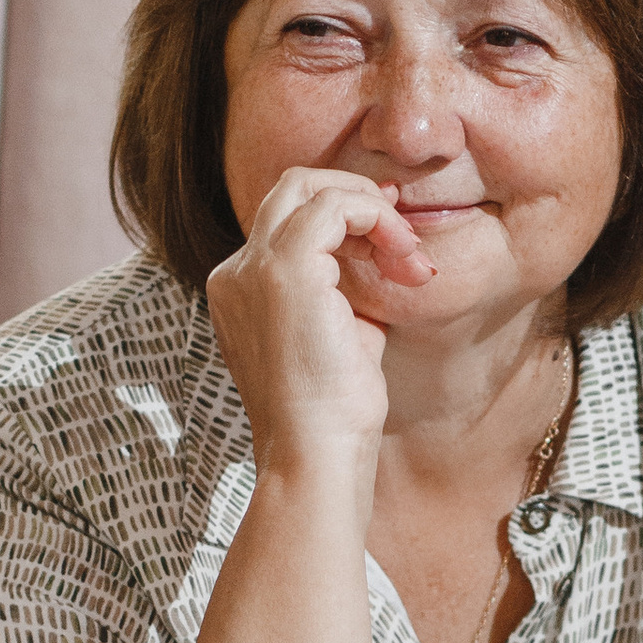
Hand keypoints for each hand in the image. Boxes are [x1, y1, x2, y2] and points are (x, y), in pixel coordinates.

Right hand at [205, 167, 433, 474]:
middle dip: (354, 198)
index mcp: (239, 290)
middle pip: (290, 190)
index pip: (287, 222)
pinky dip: (374, 216)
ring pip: (308, 187)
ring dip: (370, 208)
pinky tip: (400, 253)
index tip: (393, 236)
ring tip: (407, 254)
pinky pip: (332, 206)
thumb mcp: (339, 334)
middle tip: (400, 231)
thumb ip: (347, 287)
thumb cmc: (333, 412)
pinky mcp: (284, 271)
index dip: (345, 217)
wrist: (316, 454)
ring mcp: (253, 269)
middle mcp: (235, 273)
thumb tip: (384, 247)